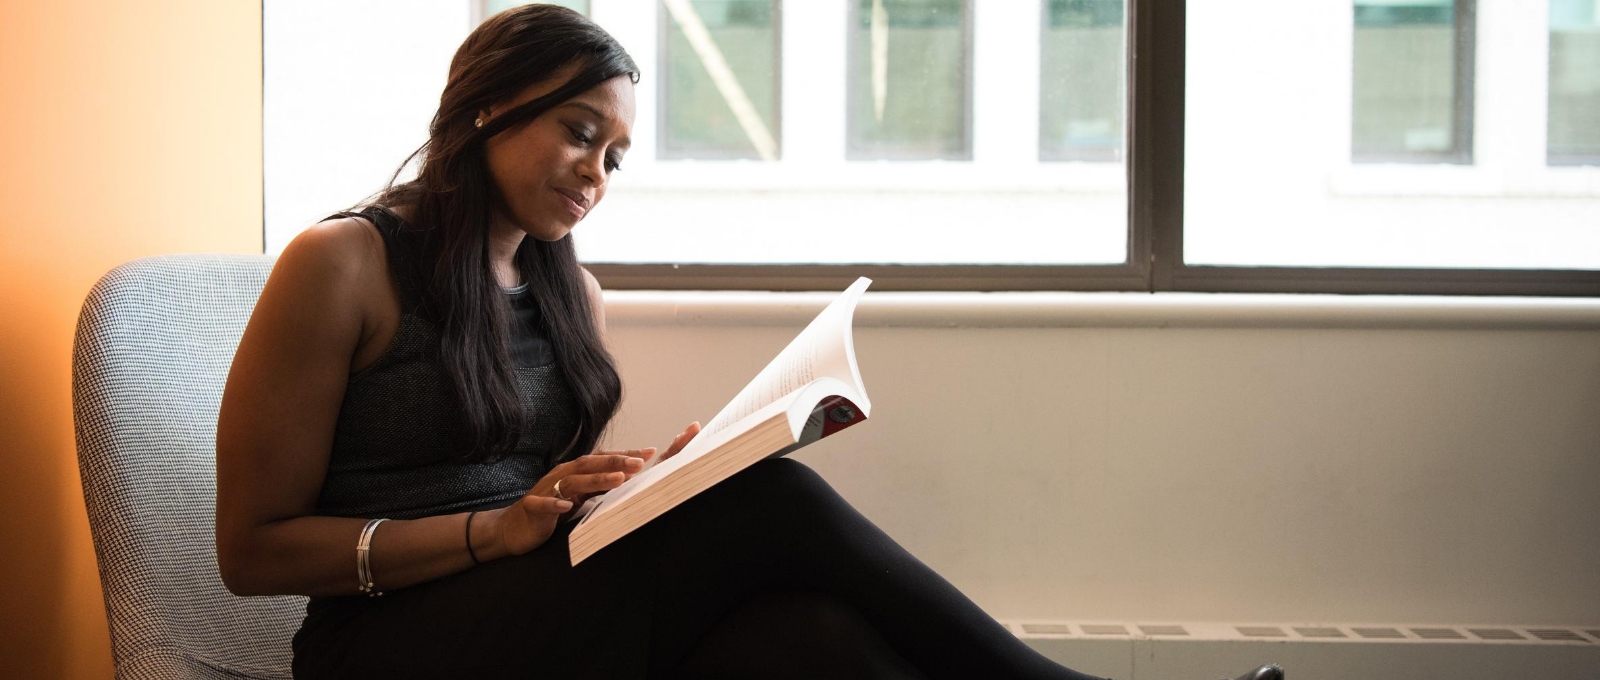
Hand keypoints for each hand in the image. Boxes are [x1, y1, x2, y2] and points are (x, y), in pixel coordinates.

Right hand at [486, 422, 702, 557]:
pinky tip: (567, 507)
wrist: (514, 528)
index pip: (604, 459)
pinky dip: (554, 504)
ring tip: (618, 480)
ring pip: (572, 481)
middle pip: (591, 464)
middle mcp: (562, 475)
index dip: (626, 455)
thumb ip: (601, 488)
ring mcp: (546, 490)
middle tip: (641, 463)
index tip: (651, 452)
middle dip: (616, 462)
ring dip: (596, 479)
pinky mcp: (532, 507)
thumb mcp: (581, 498)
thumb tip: (632, 481)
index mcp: (575, 472)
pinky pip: (543, 504)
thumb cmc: (552, 511)